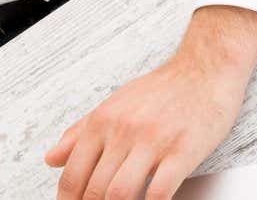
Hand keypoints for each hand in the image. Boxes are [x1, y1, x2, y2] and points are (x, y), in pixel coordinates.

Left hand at [43, 6, 256, 198]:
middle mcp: (124, 131)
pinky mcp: (183, 151)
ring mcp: (154, 141)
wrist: (205, 69)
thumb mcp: (114, 104)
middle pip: (94, 189)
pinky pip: (159, 191)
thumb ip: (80, 132)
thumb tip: (52, 158)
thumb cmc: (162, 89)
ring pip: (121, 193)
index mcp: (103, 121)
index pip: (74, 174)